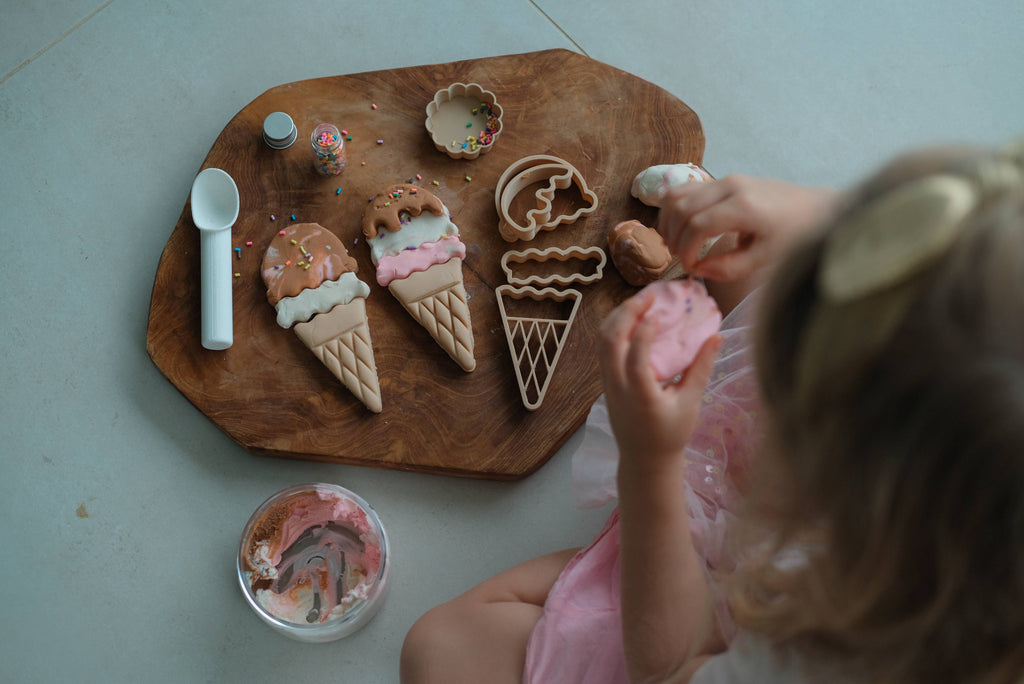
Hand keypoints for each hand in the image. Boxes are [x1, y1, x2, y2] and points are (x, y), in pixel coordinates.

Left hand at [599, 288, 721, 465]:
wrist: (645, 459)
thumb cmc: (671, 433)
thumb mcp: (690, 403)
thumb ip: (701, 368)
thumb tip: (717, 335)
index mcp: (639, 396)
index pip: (635, 358)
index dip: (643, 332)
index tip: (658, 312)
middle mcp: (617, 387)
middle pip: (610, 342)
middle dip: (627, 312)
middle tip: (649, 294)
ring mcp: (607, 383)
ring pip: (602, 342)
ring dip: (618, 316)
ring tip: (640, 300)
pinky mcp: (605, 381)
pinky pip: (603, 348)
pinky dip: (615, 327)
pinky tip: (632, 317)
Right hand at [657, 174, 840, 281]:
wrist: (815, 207)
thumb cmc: (795, 235)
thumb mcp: (766, 258)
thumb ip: (730, 267)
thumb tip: (697, 270)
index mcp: (744, 207)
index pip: (698, 226)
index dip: (687, 250)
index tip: (691, 268)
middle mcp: (731, 186)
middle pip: (683, 208)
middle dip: (675, 237)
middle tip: (681, 258)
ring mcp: (726, 179)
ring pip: (678, 195)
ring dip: (669, 221)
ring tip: (675, 244)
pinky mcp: (723, 179)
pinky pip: (686, 188)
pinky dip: (675, 208)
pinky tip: (679, 228)